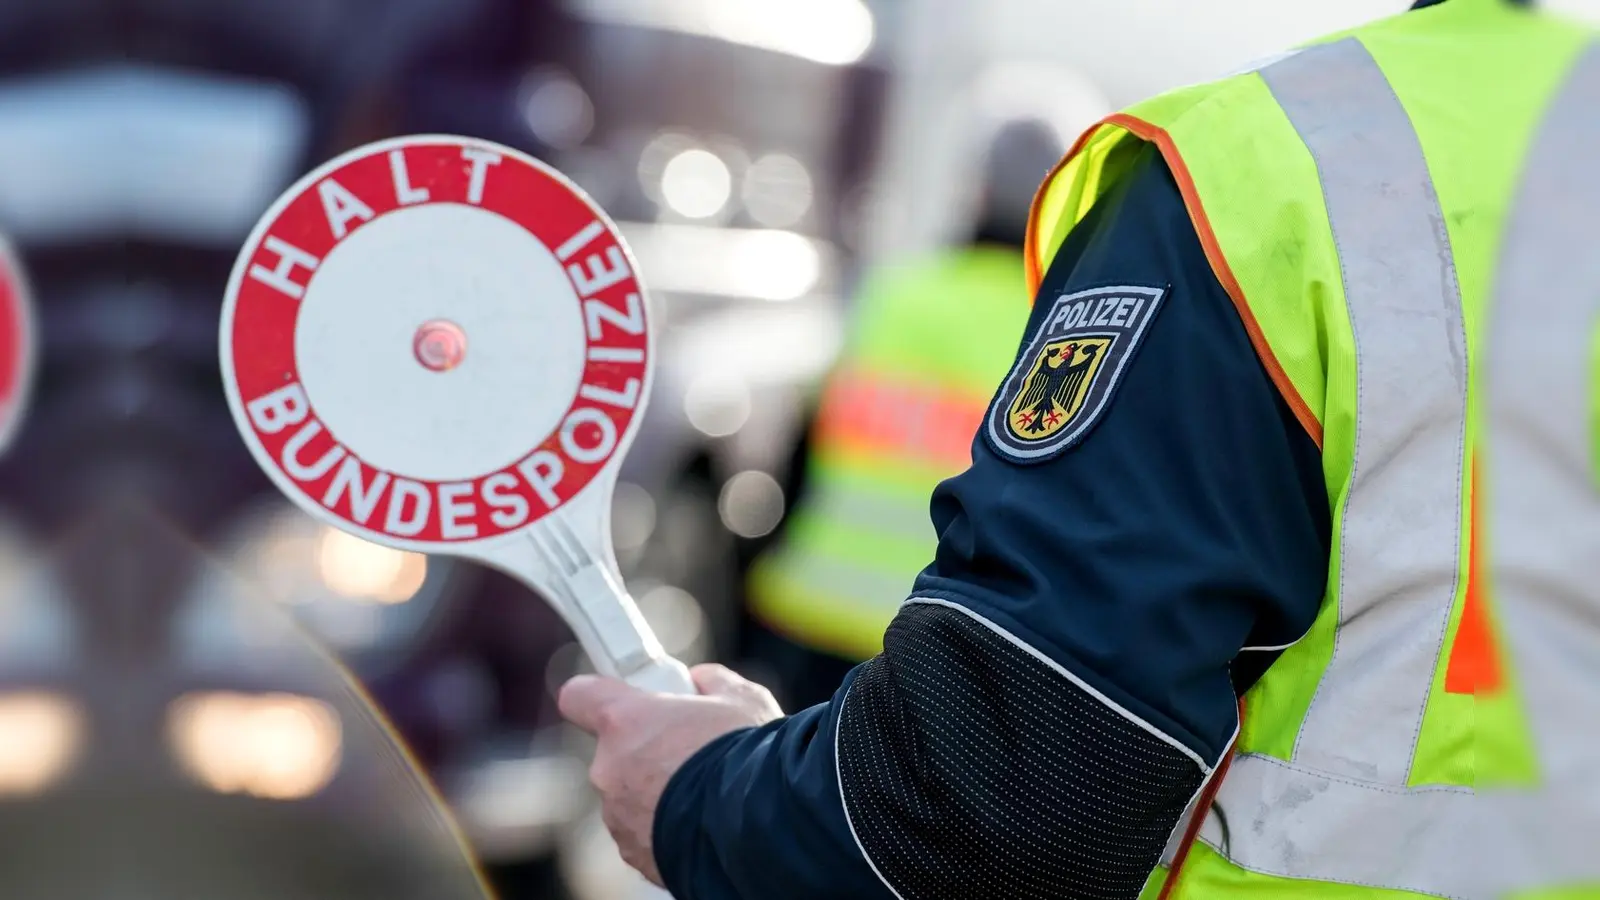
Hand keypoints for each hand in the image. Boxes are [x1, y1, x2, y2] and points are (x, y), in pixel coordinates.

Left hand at [558, 663, 783, 885]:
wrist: (760, 828)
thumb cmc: (747, 755)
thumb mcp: (743, 699)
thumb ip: (712, 682)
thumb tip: (702, 681)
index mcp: (625, 720)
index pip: (579, 696)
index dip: (598, 695)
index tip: (623, 699)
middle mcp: (609, 768)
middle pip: (615, 750)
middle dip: (647, 751)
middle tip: (690, 751)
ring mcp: (618, 816)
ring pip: (629, 794)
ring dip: (657, 792)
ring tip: (704, 793)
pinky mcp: (634, 853)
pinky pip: (643, 831)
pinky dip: (666, 827)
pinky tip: (702, 822)